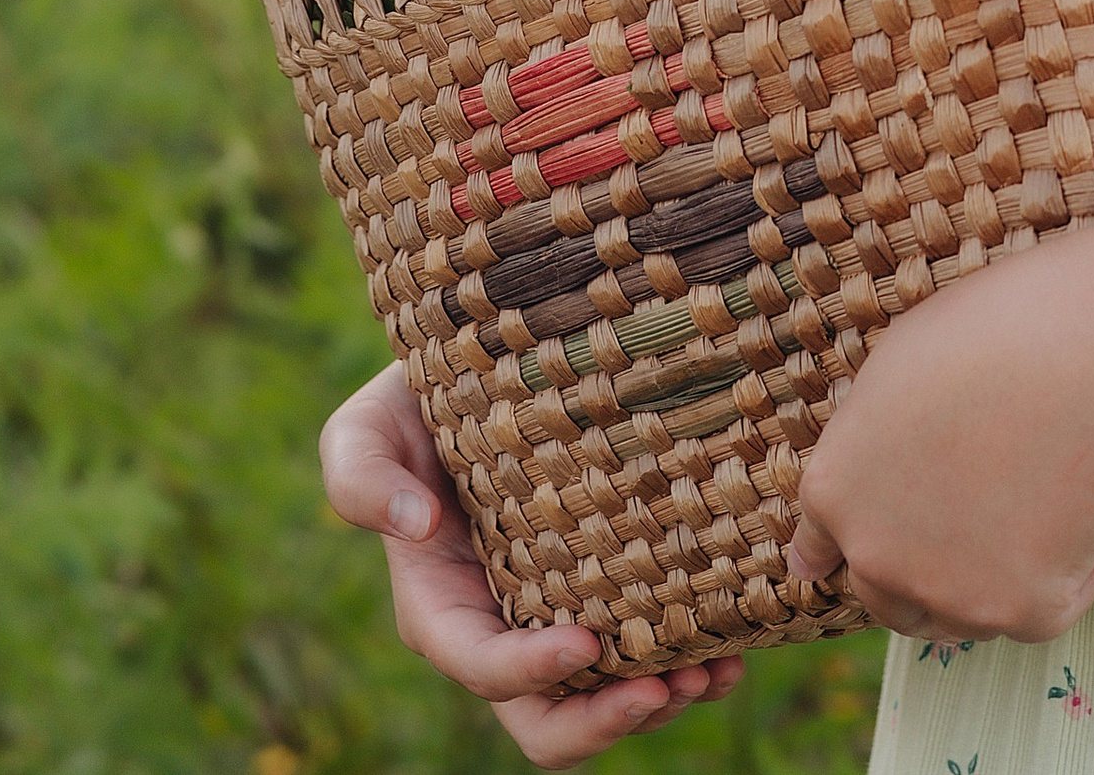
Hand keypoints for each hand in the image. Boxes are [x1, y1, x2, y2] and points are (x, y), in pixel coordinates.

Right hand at [320, 363, 744, 762]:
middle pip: (545, 720)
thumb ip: (362, 477)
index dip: (532, 673)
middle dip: (605, 720)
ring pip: (603, 697)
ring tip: (713, 669)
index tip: (587, 645)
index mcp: (443, 609)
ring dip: (659, 699)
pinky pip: (645, 649)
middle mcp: (503, 629)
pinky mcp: (606, 588)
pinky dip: (689, 661)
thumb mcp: (366, 427)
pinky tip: (732, 647)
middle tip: (668, 686)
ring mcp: (557, 615)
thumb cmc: (413, 403)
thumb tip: (413, 527)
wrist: (478, 373)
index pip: (485, 668)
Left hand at [791, 254, 1093, 642]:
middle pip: (890, 597)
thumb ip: (879, 435)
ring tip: (1038, 511)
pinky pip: (1042, 612)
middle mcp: (876, 555)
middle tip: (969, 534)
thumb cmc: (998, 328)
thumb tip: (892, 460)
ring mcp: (948, 593)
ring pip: (964, 614)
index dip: (832, 551)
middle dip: (921, 572)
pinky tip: (1093, 535)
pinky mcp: (1023, 612)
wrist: (1086, 352)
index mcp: (836, 487)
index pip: (819, 542)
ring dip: (989, 579)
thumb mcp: (900, 363)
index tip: (826, 566)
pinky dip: (1072, 577)